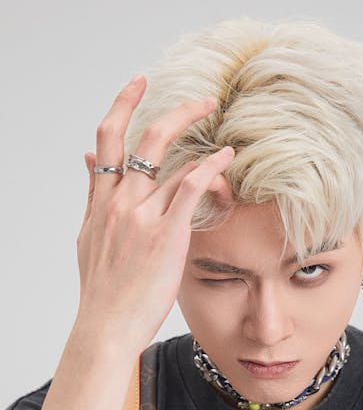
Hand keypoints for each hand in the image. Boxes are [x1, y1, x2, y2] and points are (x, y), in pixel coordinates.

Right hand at [75, 74, 234, 355]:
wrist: (105, 326)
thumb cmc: (103, 290)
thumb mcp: (89, 237)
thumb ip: (93, 198)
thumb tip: (86, 162)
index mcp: (101, 202)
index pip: (107, 140)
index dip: (123, 104)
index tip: (140, 83)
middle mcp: (120, 201)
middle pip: (145, 138)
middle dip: (178, 112)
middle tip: (204, 100)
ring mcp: (141, 216)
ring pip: (174, 162)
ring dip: (207, 153)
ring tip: (228, 153)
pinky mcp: (165, 234)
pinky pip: (190, 186)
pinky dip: (210, 166)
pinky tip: (228, 157)